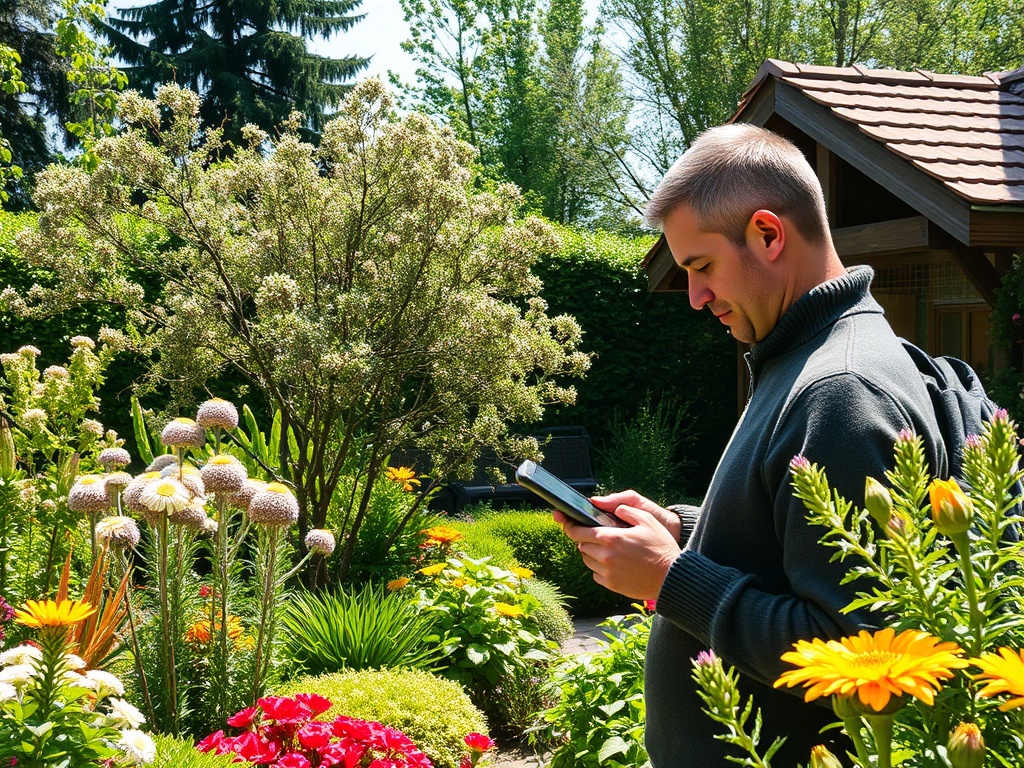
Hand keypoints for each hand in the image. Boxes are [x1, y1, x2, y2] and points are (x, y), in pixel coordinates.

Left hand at [554, 499, 680, 599]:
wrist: (671, 578)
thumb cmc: (661, 548)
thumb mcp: (648, 521)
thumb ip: (627, 510)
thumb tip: (613, 508)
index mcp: (611, 538)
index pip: (578, 532)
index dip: (569, 526)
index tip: (566, 522)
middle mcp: (605, 556)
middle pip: (581, 545)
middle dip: (586, 538)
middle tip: (600, 536)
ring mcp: (607, 572)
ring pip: (587, 560)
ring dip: (592, 553)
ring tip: (609, 549)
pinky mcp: (611, 585)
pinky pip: (596, 574)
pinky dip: (600, 567)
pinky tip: (614, 563)